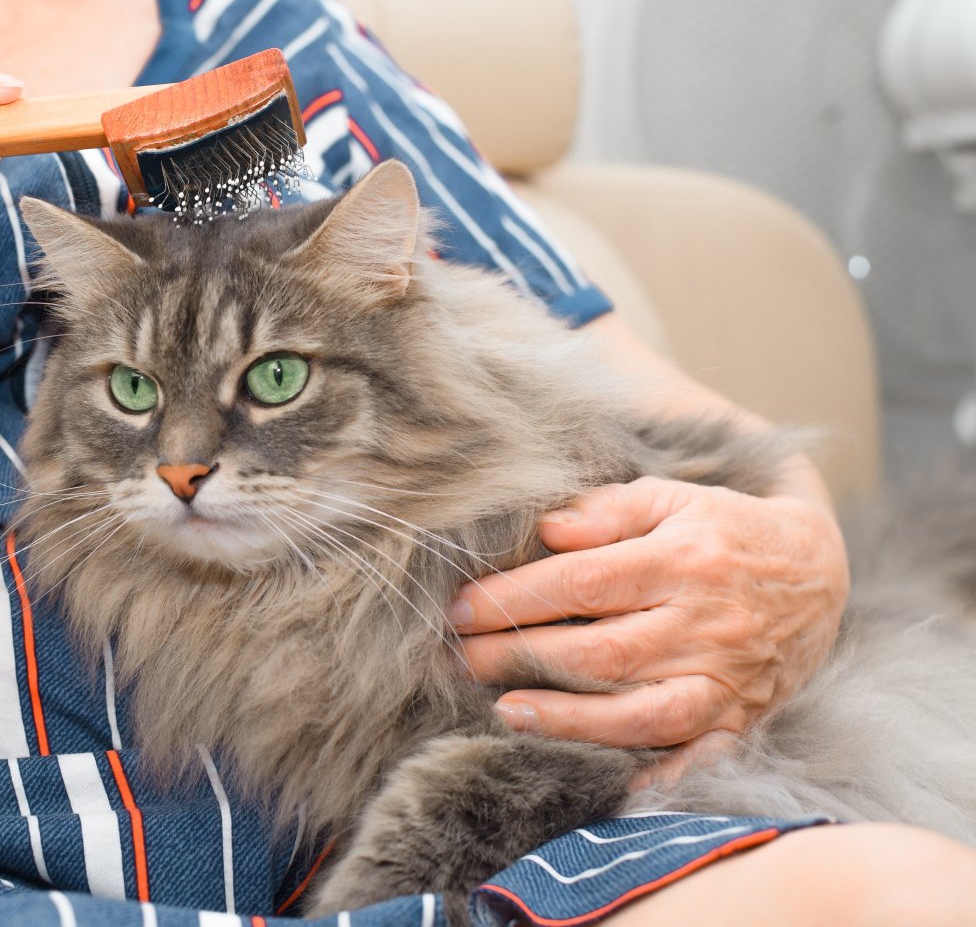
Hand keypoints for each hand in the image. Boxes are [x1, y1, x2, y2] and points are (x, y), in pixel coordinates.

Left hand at [449, 476, 848, 748]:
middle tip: (461, 661)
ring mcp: (726, 679)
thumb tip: (545, 530)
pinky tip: (604, 785)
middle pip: (599, 653)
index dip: (514, 599)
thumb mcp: (671, 496)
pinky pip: (696, 758)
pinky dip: (655, 777)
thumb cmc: (722, 528)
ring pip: (640, 714)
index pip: (581, 583)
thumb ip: (607, 509)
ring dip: (568, 720)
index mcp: (683, 559)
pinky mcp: (740, 720)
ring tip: (507, 712)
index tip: (460, 607)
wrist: (820, 570)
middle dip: (519, 658)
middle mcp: (706, 624)